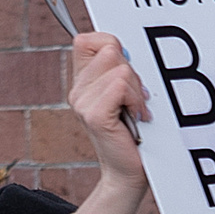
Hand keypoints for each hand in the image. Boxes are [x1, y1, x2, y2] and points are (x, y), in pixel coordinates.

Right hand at [66, 30, 150, 213]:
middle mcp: (77, 90)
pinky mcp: (93, 115)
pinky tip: (137, 117)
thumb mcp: (125, 96)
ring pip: (119, 68)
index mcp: (81, 81)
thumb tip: (126, 48)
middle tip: (136, 99)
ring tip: (137, 111)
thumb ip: (120, 70)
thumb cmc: (133, 134)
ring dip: (137, 89)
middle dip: (132, 72)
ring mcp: (81, 102)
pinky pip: (120, 86)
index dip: (112, 46)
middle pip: (110, 50)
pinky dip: (135, 100)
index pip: (87, 40)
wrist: (128, 173)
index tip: (126, 73)